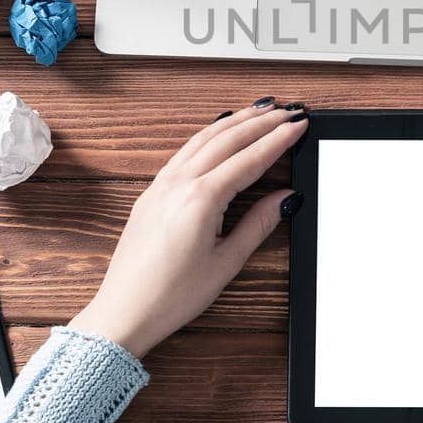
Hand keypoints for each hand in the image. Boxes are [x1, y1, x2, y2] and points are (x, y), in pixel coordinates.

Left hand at [70, 98, 309, 357]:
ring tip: (260, 110)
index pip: (249, 159)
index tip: (299, 126)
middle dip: (261, 122)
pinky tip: (219, 131)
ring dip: (235, 121)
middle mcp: (178, 184)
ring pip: (203, 138)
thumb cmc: (170, 296)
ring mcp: (160, 185)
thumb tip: (285, 198)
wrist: (123, 311)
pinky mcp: (151, 192)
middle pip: (227, 139)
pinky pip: (184, 151)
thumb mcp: (226, 262)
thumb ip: (258, 224)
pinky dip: (208, 134)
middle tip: (288, 111)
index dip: (278, 140)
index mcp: (200, 200)